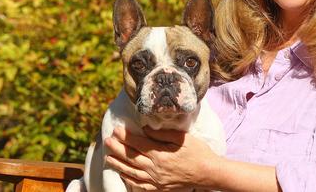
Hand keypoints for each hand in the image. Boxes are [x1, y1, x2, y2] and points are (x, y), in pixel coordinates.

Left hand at [104, 126, 220, 190]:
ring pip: (132, 172)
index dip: (125, 136)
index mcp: (160, 154)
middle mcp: (155, 168)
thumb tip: (145, 128)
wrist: (208, 173)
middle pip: (131, 157)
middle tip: (107, 141)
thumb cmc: (197, 152)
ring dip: (118, 164)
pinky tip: (123, 174)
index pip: (137, 143)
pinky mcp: (159, 188)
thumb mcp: (181, 138)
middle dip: (117, 149)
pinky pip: (140, 185)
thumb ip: (162, 133)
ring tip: (108, 157)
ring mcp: (156, 180)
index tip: (116, 130)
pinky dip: (129, 180)